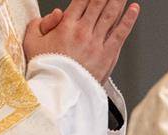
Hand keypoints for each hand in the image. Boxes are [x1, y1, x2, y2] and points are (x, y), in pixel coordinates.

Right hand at [23, 0, 140, 84]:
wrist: (60, 92)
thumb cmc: (46, 69)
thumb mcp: (33, 42)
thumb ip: (42, 23)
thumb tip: (57, 12)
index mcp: (65, 26)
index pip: (81, 1)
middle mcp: (83, 31)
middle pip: (98, 4)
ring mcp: (97, 42)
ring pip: (111, 15)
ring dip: (118, 1)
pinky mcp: (108, 54)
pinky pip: (121, 33)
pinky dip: (129, 20)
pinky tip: (134, 9)